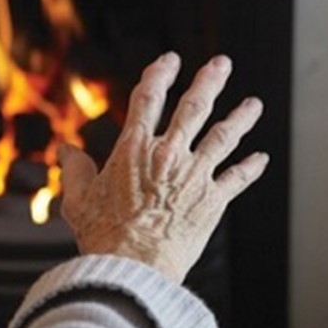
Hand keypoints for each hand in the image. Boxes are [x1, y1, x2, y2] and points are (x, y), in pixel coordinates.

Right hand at [58, 52, 268, 282]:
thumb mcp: (78, 198)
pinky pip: (237, 178)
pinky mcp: (213, 201)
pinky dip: (250, 167)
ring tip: (253, 104)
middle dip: (209, 81)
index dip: (159, 74)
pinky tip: (261, 157)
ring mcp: (195, 176)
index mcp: (134, 148)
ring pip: (223, 136)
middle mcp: (168, 154)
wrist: (135, 267)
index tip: (169, 60)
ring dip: (240, 117)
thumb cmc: (103, 235)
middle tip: (221, 65)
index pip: (148, 98)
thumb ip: (74, 169)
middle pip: (194, 108)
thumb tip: (66, 150)